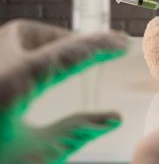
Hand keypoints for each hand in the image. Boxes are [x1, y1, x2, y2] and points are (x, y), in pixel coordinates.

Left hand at [0, 19, 128, 163]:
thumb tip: (111, 118)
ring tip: (59, 63)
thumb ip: (74, 132)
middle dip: (62, 37)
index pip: (66, 54)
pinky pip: (0, 55)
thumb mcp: (35, 157)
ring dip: (36, 43)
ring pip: (7, 38)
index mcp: (10, 86)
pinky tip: (27, 77)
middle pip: (27, 33)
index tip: (120, 43)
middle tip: (88, 54)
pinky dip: (17, 55)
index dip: (98, 46)